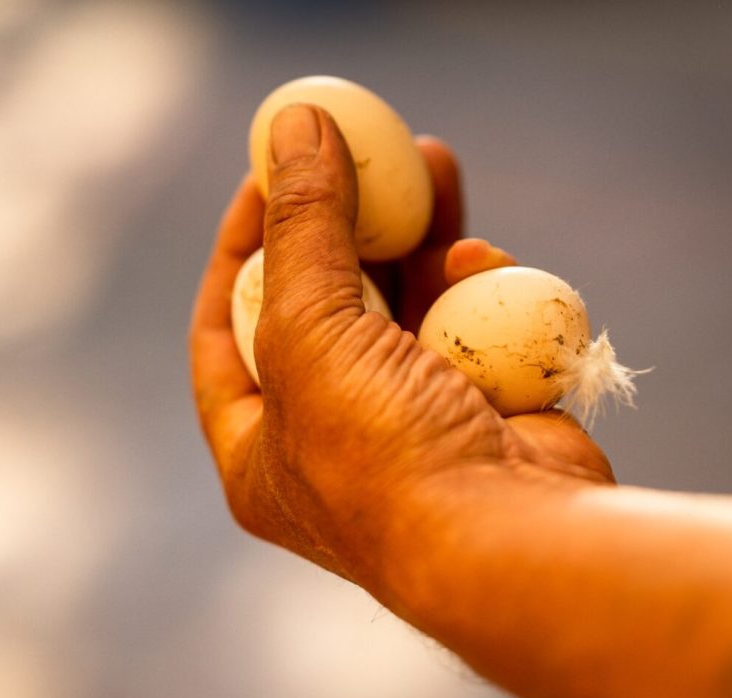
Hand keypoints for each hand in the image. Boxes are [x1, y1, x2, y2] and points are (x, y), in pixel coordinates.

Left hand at [190, 104, 612, 585]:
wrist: (508, 538)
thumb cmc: (382, 456)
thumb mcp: (309, 332)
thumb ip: (303, 227)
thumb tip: (294, 125)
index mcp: (260, 449)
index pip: (223, 332)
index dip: (238, 248)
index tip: (264, 174)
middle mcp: (333, 441)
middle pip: (325, 308)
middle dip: (346, 225)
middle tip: (361, 154)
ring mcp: (414, 428)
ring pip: (408, 309)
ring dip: (421, 237)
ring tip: (435, 163)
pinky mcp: (485, 412)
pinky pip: (472, 330)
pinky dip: (477, 289)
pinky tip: (484, 258)